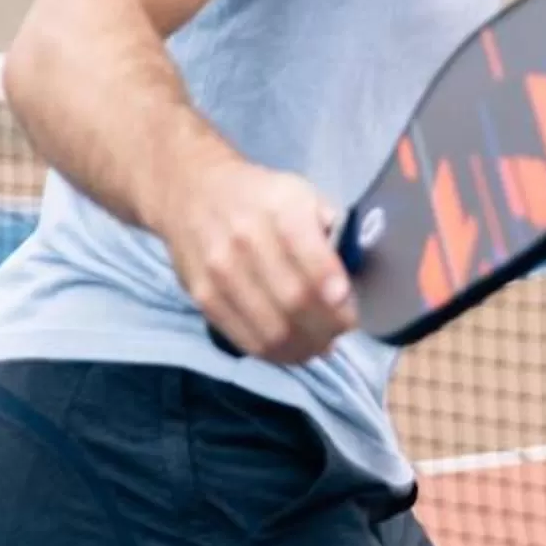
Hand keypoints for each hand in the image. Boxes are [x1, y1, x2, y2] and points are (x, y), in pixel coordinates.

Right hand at [159, 159, 356, 364]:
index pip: (310, 256)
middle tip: (343, 329)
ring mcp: (219, 272)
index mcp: (280, 208)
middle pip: (293, 300)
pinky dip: (275, 353)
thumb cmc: (261, 196)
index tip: (351, 310)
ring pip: (270, 329)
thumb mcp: (303, 194)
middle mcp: (246, 239)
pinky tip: (293, 348)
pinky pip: (244, 339)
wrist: (192, 191)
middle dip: (327, 325)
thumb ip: (331, 229)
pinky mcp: (202, 297)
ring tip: (322, 344)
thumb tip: (353, 273)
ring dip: (305, 347)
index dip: (334, 290)